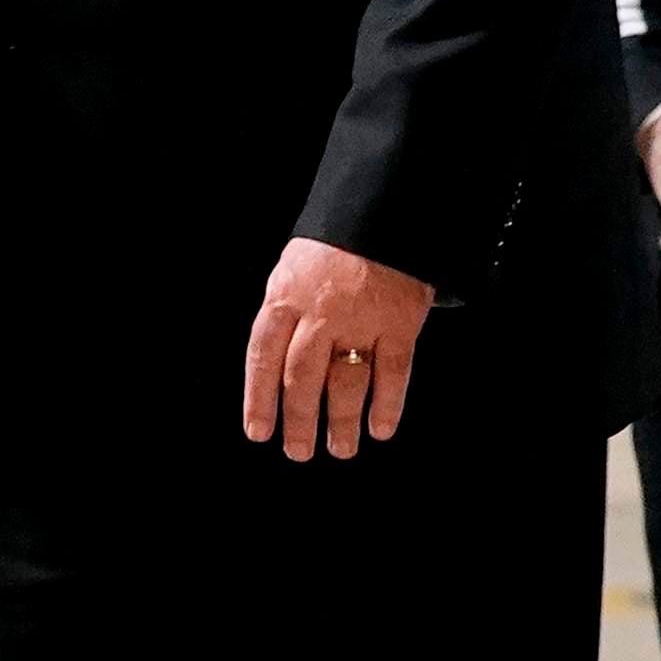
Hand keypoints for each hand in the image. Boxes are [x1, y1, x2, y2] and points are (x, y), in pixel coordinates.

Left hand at [242, 236, 435, 460]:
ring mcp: (362, 318)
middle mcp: (319, 312)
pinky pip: (393, 372)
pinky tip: (380, 428)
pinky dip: (387, 404)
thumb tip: (275, 370)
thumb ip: (285, 315)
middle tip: (299, 452)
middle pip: (302, 378)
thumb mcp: (293, 270)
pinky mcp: (401, 322)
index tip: (259, 433)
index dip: (259, 399)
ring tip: (341, 449)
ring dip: (341, 421)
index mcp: (285, 296)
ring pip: (346, 382)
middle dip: (299, 421)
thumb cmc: (335, 246)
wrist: (385, 209)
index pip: (263, 356)